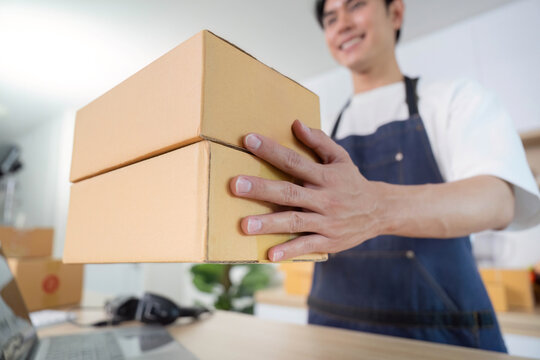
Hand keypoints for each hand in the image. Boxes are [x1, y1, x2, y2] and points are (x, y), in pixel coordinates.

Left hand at [229, 120, 384, 261]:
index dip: (272, 150)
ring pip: (295, 221)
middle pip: (289, 192)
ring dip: (269, 224)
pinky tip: (270, 255)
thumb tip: (296, 124)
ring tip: (245, 224)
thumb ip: (319, 141)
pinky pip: (307, 246)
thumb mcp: (341, 158)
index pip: (294, 160)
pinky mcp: (328, 241)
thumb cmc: (351, 182)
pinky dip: (289, 251)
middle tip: (236, 185)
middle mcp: (325, 198)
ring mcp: (326, 221)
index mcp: (325, 176)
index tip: (248, 140)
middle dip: (262, 189)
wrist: (379, 211)